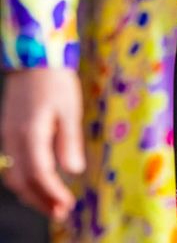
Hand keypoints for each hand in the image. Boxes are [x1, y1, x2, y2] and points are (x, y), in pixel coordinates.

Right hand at [1, 67, 84, 220]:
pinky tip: (38, 184)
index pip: (39, 175)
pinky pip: (13, 165)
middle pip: (24, 182)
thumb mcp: (69, 109)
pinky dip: (25, 180)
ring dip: (32, 194)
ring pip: (15, 176)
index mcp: (30, 135)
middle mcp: (14, 141)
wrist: (33, 58)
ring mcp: (8, 138)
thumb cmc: (54, 81)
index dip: (52, 194)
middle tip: (61, 212)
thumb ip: (68, 141)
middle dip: (41, 201)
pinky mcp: (9, 134)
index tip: (67, 205)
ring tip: (52, 204)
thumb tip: (73, 170)